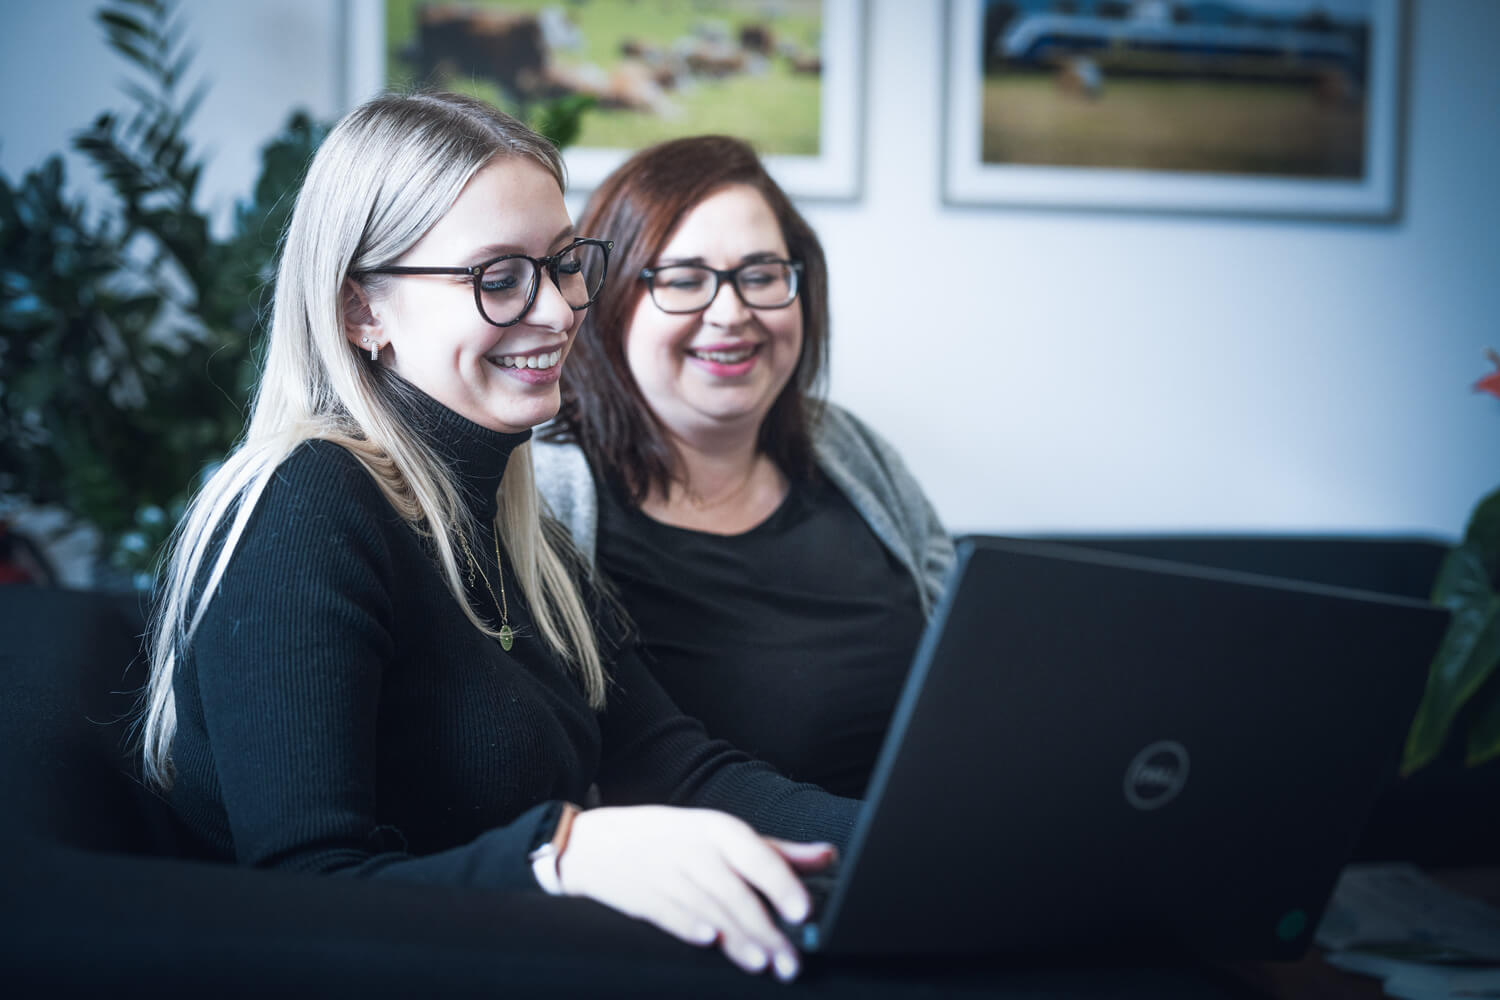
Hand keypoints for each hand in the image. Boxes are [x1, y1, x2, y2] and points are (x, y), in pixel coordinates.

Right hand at [556, 805, 836, 979]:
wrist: (595, 842)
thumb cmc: (672, 838)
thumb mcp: (721, 835)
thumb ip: (776, 851)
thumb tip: (828, 855)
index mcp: (718, 829)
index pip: (757, 856)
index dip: (782, 883)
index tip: (803, 911)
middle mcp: (694, 849)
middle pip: (737, 893)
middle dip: (766, 929)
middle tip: (791, 960)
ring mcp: (666, 872)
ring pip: (710, 909)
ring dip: (738, 938)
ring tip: (763, 963)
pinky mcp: (642, 897)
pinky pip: (671, 914)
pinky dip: (690, 927)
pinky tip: (710, 941)